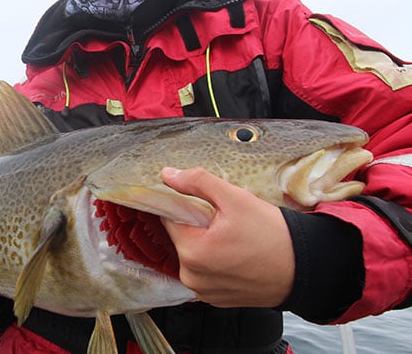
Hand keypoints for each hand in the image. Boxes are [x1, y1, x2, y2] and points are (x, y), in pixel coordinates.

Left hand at [159, 167, 294, 307]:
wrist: (306, 268)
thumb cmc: (273, 236)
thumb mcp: (235, 199)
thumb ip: (197, 182)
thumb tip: (167, 175)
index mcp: (192, 252)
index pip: (170, 218)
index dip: (186, 206)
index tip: (206, 205)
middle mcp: (192, 277)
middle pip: (181, 237)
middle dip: (198, 226)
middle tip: (227, 222)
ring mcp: (203, 291)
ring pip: (193, 254)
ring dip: (206, 243)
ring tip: (235, 239)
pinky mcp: (215, 299)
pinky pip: (205, 272)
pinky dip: (215, 262)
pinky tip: (236, 255)